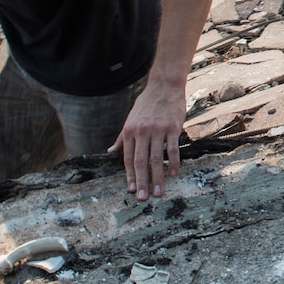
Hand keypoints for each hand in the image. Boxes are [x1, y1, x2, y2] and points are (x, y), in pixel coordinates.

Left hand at [109, 78, 183, 199]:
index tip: (133, 190)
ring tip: (159, 192)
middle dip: (142, 181)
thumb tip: (110, 151)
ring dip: (157, 177)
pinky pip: (173, 149)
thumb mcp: (130, 119)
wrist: (164, 86)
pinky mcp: (172, 128)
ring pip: (156, 158)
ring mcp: (158, 130)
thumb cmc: (147, 103)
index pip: (128, 158)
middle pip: (140, 161)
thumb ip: (122, 138)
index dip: (130, 175)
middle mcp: (142, 132)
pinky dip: (173, 163)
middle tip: (144, 198)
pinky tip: (173, 173)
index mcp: (130, 131)